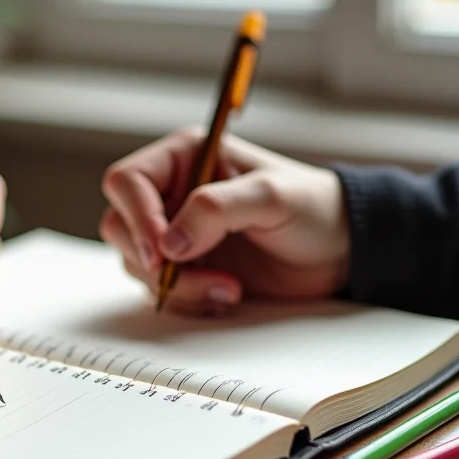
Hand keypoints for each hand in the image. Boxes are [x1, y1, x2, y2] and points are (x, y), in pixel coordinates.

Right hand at [100, 128, 349, 314]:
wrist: (337, 251)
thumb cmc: (312, 208)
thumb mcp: (271, 196)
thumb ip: (217, 209)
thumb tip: (170, 243)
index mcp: (184, 158)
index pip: (127, 182)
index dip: (138, 217)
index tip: (165, 251)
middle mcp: (171, 194)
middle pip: (120, 225)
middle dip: (152, 259)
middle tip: (187, 273)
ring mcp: (175, 233)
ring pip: (135, 262)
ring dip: (175, 285)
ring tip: (226, 288)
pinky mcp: (185, 267)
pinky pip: (159, 288)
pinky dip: (186, 299)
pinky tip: (224, 295)